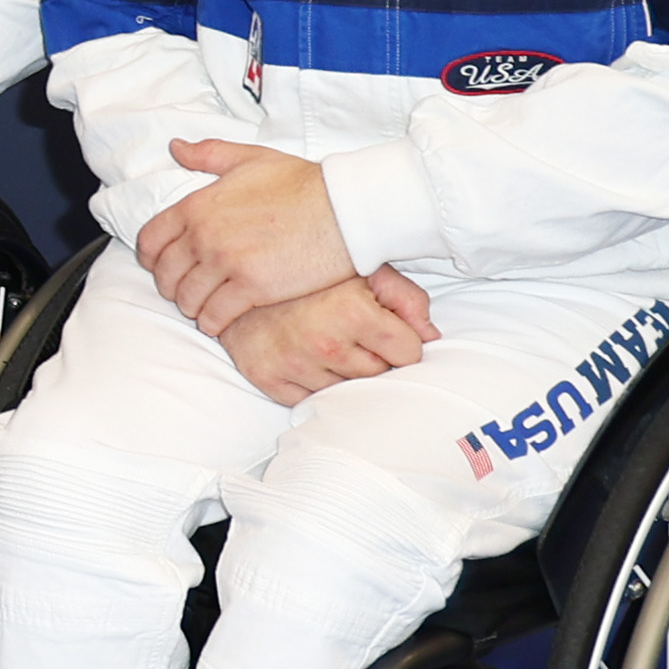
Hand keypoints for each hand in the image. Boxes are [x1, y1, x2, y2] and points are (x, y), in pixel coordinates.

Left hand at [135, 138, 356, 338]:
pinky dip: (212, 322)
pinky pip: (214, 316)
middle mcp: (204, 235)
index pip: (151, 240)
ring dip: (192, 306)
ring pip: (187, 299)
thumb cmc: (303, 183)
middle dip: (171, 286)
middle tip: (185, 290)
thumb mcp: (250, 159)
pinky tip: (220, 320)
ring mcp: (226, 263)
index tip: (161, 266)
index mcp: (198, 206)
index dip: (151, 258)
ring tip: (203, 307)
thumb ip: (208, 155)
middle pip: (165, 274)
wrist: (344, 208)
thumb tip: (176, 147)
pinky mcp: (252, 288)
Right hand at [213, 270, 439, 406]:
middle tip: (349, 331)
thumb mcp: (364, 270)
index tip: (381, 326)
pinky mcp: (269, 379)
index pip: (409, 353)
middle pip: (380, 374)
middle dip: (372, 356)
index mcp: (353, 312)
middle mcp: (325, 343)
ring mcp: (295, 364)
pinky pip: (311, 398)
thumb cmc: (309, 273)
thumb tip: (431, 336)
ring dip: (343, 371)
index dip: (400, 339)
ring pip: (348, 389)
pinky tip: (303, 356)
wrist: (237, 274)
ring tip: (325, 340)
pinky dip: (312, 383)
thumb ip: (407, 298)